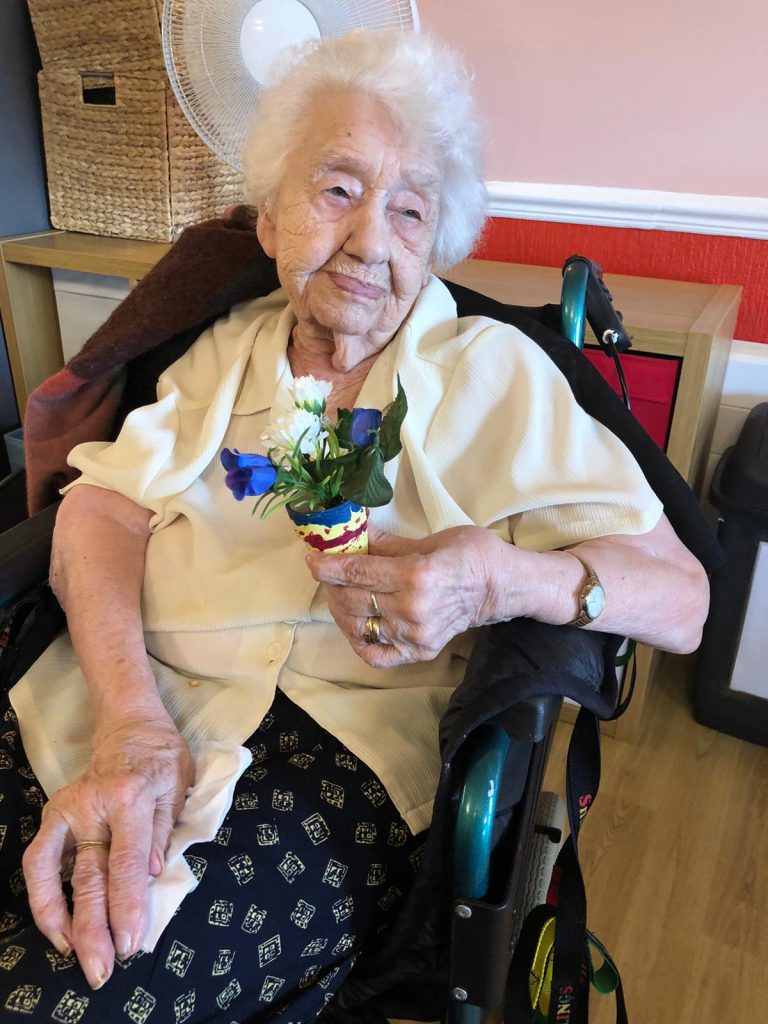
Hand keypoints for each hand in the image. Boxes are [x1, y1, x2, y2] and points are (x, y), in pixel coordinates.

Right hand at [22, 715, 192, 989]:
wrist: (129, 728)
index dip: (128, 904)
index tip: (130, 941)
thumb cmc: (162, 758)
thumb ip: (165, 829)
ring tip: (76, 955)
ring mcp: (68, 811)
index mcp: (131, 797)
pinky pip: (39, 862)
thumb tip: (154, 874)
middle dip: (95, 927)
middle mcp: (93, 806)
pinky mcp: (53, 815)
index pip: (128, 861)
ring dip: (64, 920)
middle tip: (102, 968)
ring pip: (57, 874)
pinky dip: (43, 897)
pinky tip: (57, 927)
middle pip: (91, 875)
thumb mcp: (178, 785)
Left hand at [306, 524, 507, 666]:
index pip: (357, 572)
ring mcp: (415, 635)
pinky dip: (358, 641)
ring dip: (341, 609)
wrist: (502, 586)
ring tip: (342, 594)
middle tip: (330, 573)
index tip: (312, 559)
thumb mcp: (428, 540)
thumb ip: (385, 544)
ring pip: (358, 626)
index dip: (328, 566)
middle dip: (333, 585)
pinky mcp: (419, 652)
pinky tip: (357, 624)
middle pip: (352, 600)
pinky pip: (375, 655)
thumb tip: (351, 531)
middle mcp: (412, 609)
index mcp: (416, 575)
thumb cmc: (469, 554)